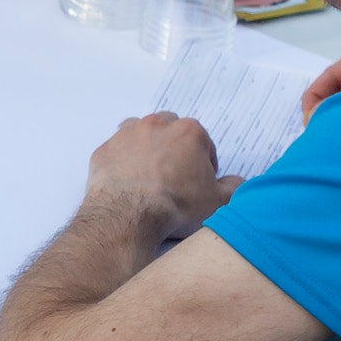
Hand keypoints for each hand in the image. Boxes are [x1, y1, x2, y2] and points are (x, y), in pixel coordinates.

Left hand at [80, 113, 237, 240]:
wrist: (128, 215)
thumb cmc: (175, 206)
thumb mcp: (218, 202)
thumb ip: (233, 187)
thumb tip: (235, 182)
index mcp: (188, 132)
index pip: (203, 144)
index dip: (203, 165)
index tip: (199, 184)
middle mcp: (156, 125)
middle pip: (172, 133)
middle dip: (175, 151)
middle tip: (175, 179)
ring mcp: (127, 134)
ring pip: (142, 136)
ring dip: (148, 151)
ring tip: (150, 179)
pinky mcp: (105, 149)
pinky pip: (117, 152)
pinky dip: (123, 163)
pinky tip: (128, 183)